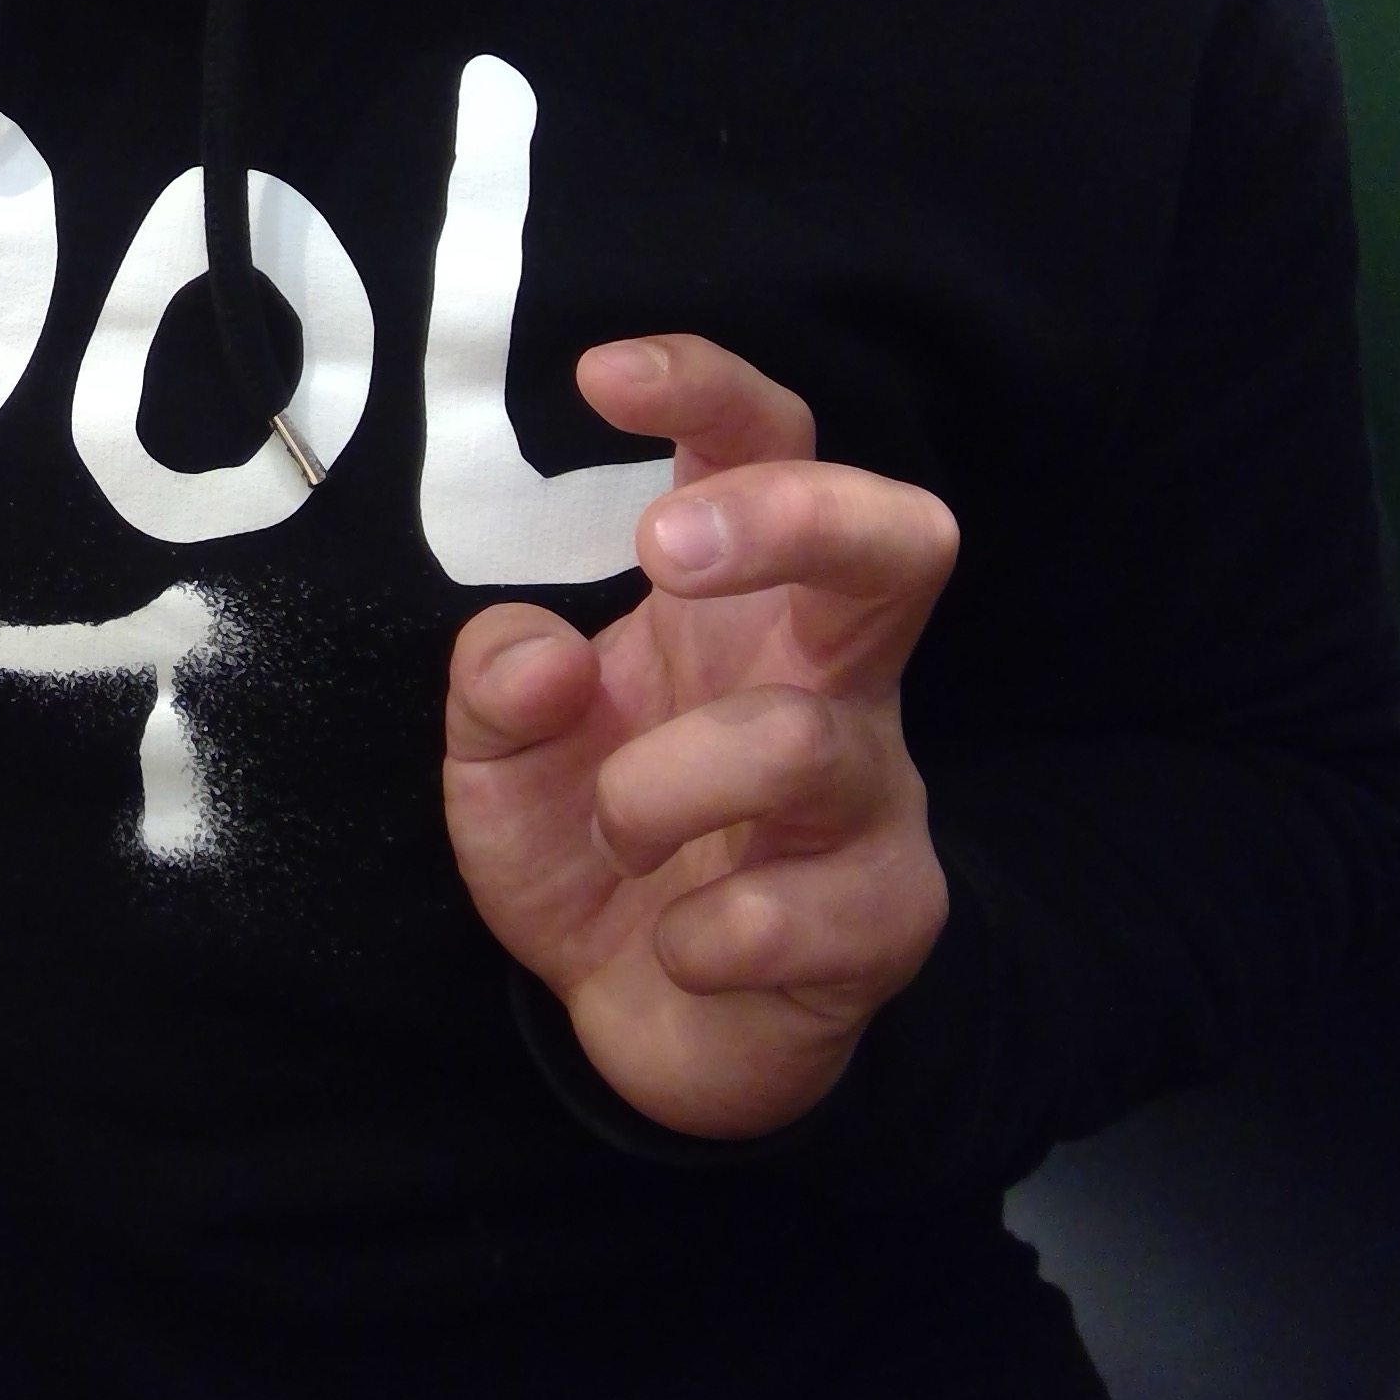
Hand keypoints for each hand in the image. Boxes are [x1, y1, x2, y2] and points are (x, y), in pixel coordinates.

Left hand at [443, 335, 955, 1139]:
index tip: (601, 375)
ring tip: (616, 826)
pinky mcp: (887, 920)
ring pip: (808, 741)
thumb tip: (537, 652)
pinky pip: (804, 910)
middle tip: (664, 553)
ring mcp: (874, 797)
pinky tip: (674, 944)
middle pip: (901, 540)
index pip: (767, 452)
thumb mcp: (500, 761)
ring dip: (669, 784)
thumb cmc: (594, 849)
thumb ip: (497, 688)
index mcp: (739, 606)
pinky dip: (705, 932)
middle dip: (793, 518)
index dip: (706, 391)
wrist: (657, 1025)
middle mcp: (830, 677)